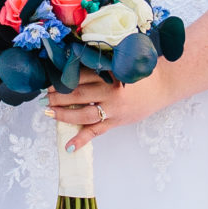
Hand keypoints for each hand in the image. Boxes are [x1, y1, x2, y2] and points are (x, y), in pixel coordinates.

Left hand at [47, 61, 169, 153]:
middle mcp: (110, 91)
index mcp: (109, 73)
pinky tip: (69, 145)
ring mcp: (113, 109)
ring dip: (63, 114)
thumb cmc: (139, 72)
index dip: (62, 78)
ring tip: (49, 112)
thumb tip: (73, 64)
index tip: (49, 80)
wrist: (163, 85)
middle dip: (57, 96)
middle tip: (44, 96)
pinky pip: (96, 132)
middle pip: (77, 94)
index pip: (79, 75)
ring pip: (83, 114)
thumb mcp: (120, 63)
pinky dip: (82, 140)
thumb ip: (100, 65)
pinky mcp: (116, 121)